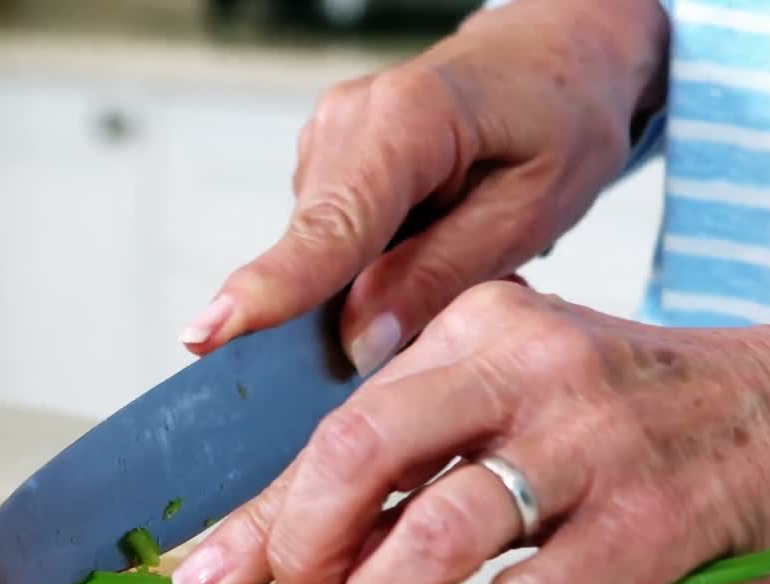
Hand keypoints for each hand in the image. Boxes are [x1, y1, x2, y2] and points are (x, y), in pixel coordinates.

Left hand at [173, 281, 769, 583]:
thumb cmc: (618, 416)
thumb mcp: (509, 394)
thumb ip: (409, 449)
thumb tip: (286, 533)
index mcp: (474, 326)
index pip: (337, 421)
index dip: (266, 511)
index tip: (214, 569)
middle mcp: (522, 366)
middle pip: (359, 452)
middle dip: (300, 547)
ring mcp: (588, 440)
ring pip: (437, 529)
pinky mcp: (647, 519)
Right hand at [177, 0, 668, 374]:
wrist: (553, 56)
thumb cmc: (561, 120)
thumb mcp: (533, 208)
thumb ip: (443, 273)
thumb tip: (359, 340)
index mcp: (408, 120)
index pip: (330, 225)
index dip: (272, 289)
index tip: (209, 335)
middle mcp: (347, 121)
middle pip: (314, 246)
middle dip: (336, 311)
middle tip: (403, 342)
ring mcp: (327, 137)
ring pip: (319, 248)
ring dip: (361, 284)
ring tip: (448, 255)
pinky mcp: (326, 159)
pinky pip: (327, 235)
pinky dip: (362, 262)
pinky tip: (422, 241)